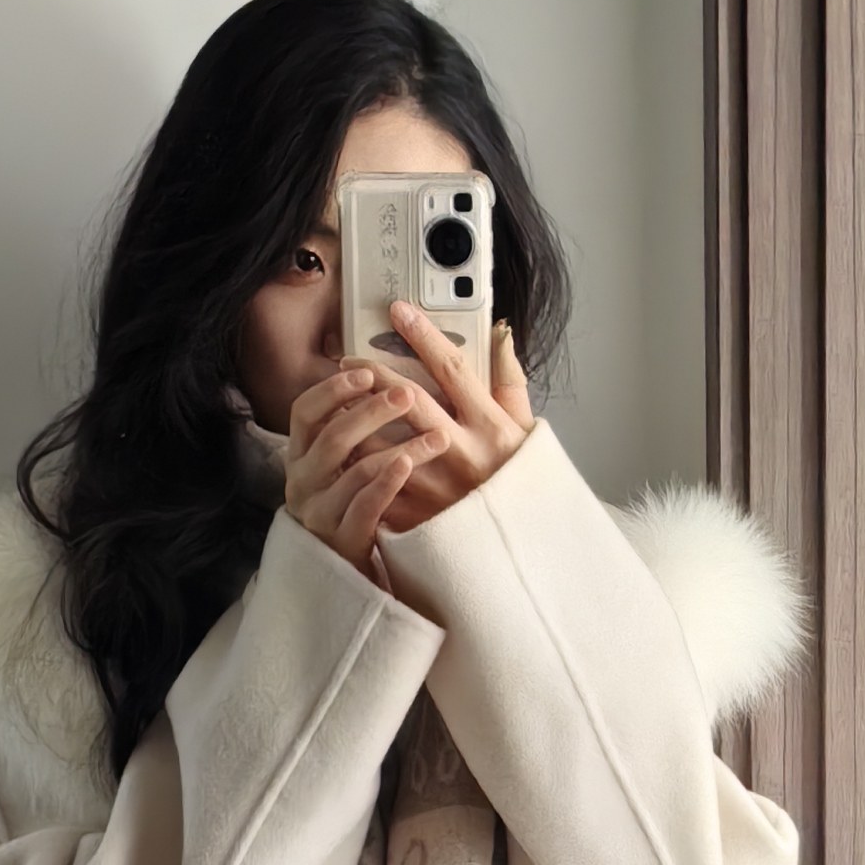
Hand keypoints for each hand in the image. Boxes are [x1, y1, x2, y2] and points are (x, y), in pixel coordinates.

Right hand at [280, 360, 448, 576]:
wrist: (347, 575)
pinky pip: (365, 505)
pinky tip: (410, 464)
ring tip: (437, 435)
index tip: (365, 372)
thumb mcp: (340, 466)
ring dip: (397, 446)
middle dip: (371, 411)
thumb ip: (350, 429)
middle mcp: (302, 482)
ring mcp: (319, 512)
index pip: (303, 412)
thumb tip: (381, 377)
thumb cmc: (352, 505)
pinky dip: (388, 481)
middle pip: (332, 436)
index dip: (332, 390)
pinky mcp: (342, 540)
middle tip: (407, 395)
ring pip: (354, 469)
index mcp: (299, 456)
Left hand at [365, 310, 534, 533]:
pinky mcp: (416, 515)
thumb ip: (510, 381)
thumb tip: (500, 333)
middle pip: (408, 400)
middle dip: (374, 374)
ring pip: (382, 440)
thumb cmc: (522, 487)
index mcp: (491, 428)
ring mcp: (435, 486)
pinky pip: (376, 480)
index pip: (452, 369)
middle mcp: (461, 453)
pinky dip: (357, 460)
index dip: (423, 336)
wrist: (519, 553)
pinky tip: (343, 447)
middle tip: (349, 360)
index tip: (399, 311)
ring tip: (338, 401)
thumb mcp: (527, 431)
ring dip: (356, 417)